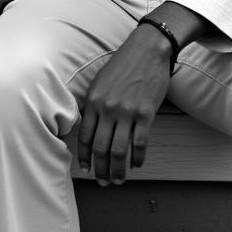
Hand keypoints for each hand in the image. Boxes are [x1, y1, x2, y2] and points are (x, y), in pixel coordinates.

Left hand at [77, 24, 172, 184]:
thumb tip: (90, 127)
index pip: (84, 137)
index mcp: (93, 100)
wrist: (147, 50)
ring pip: (119, 151)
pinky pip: (140, 143)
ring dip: (118, 170)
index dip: (84, 157)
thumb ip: (94, 104)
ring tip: (119, 180)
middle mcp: (107, 108)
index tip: (86, 169)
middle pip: (100, 148)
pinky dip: (137, 158)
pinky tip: (136, 165)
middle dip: (101, 169)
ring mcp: (127, 112)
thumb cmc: (122, 64)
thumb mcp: (100, 81)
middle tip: (104, 181)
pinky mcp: (146, 113)